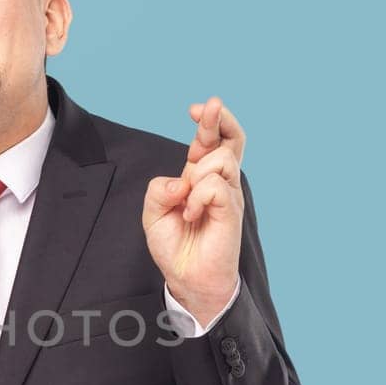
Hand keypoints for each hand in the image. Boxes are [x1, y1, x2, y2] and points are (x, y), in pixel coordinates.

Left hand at [142, 96, 245, 320]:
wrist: (187, 278)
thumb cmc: (175, 247)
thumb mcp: (153, 214)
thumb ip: (158, 190)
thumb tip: (181, 180)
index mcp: (198, 177)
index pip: (210, 141)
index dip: (207, 120)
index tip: (195, 109)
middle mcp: (217, 182)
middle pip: (231, 139)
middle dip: (220, 117)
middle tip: (210, 106)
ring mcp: (228, 195)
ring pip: (222, 159)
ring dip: (197, 174)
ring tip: (187, 202)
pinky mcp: (232, 210)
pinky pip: (216, 185)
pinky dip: (197, 197)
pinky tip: (191, 215)